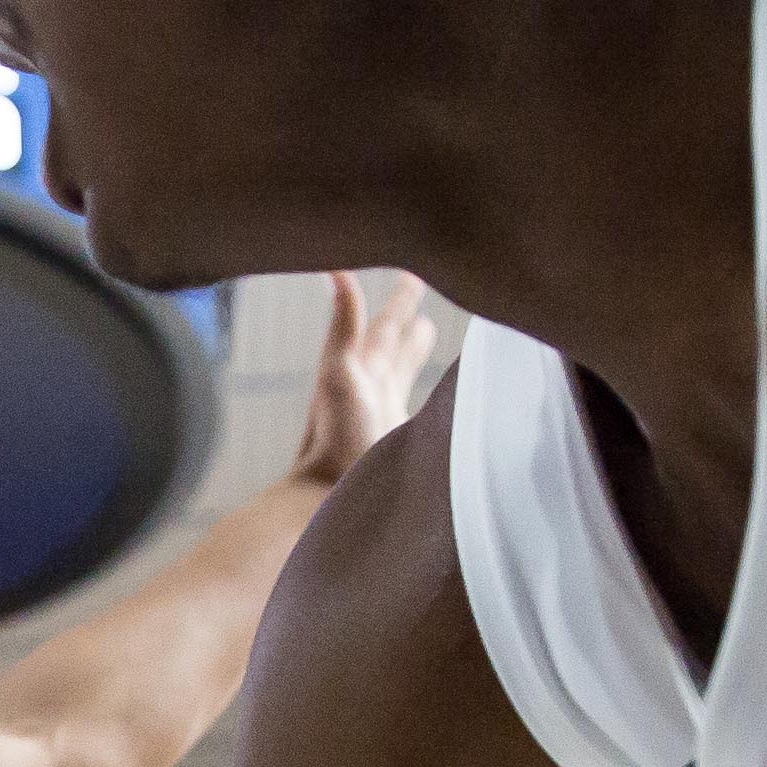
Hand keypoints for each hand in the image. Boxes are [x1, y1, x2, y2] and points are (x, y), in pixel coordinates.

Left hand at [283, 268, 441, 489]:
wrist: (332, 500)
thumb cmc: (334, 438)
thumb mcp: (340, 372)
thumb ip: (345, 323)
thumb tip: (334, 266)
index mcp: (360, 367)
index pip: (384, 323)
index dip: (400, 298)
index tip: (414, 270)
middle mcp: (373, 388)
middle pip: (392, 343)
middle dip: (405, 315)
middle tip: (419, 285)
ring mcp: (386, 416)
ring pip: (403, 372)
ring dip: (414, 350)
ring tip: (425, 330)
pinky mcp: (400, 443)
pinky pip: (417, 407)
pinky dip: (430, 393)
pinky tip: (435, 394)